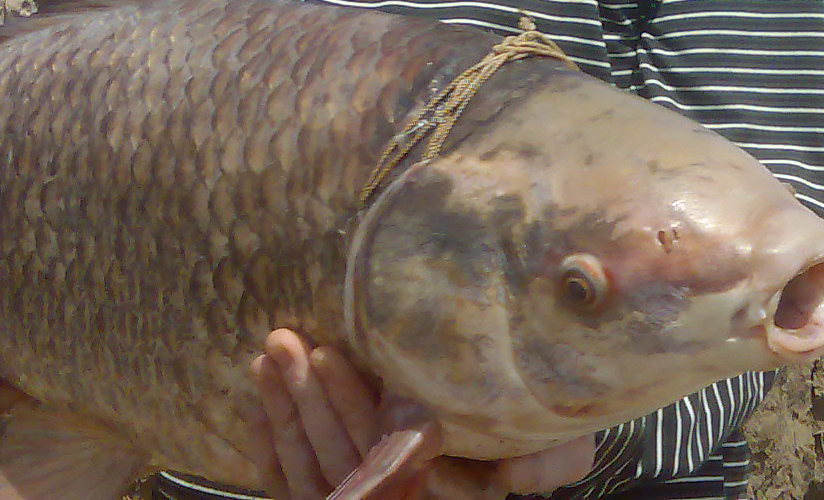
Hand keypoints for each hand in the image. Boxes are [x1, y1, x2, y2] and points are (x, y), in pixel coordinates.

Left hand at [246, 330, 593, 499]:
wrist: (526, 452)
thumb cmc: (545, 439)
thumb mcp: (563, 448)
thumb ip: (550, 464)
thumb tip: (515, 478)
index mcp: (449, 491)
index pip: (389, 456)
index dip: (352, 406)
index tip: (327, 352)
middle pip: (342, 458)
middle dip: (308, 398)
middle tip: (284, 341)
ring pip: (313, 472)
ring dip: (284, 414)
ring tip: (265, 357)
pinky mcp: (349, 499)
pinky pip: (295, 489)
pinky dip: (271, 450)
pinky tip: (260, 407)